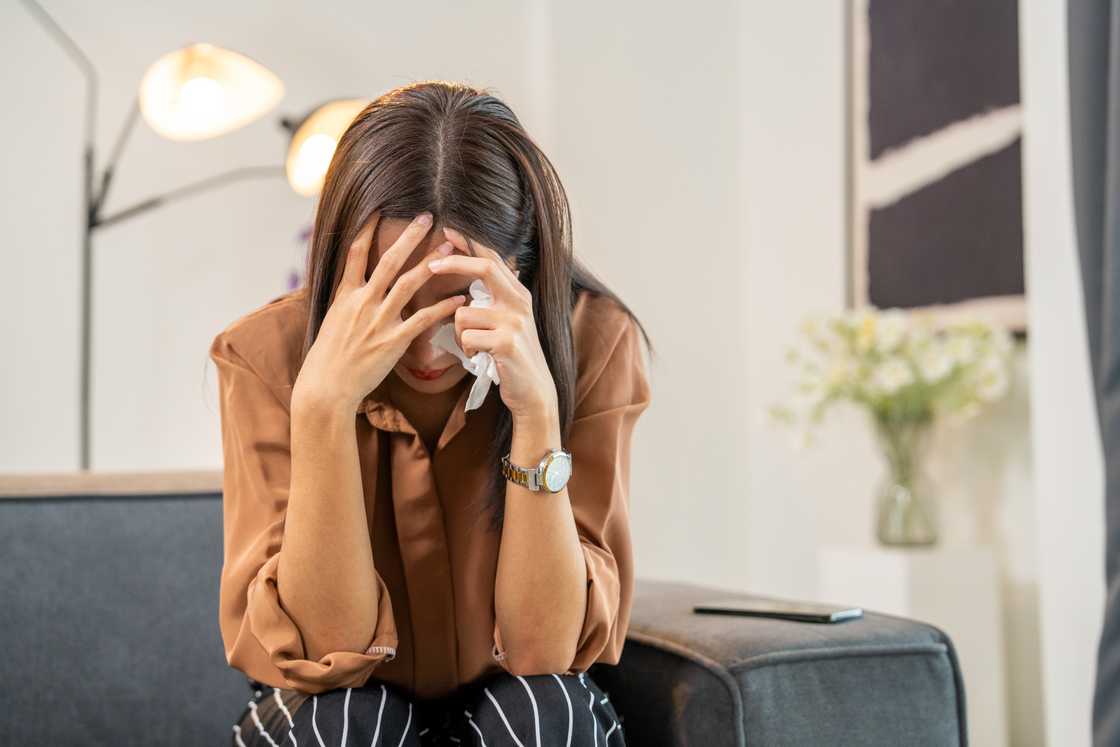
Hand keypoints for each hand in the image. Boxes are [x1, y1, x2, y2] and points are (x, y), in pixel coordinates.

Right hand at [293, 212, 467, 412]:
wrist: (326, 388)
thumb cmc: (328, 359)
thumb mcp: (332, 322)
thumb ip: (348, 303)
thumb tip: (356, 289)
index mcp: (344, 295)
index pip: (355, 253)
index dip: (367, 229)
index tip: (380, 209)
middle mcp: (361, 303)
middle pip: (387, 261)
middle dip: (408, 237)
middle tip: (427, 217)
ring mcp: (378, 321)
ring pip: (407, 284)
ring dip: (430, 264)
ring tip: (449, 248)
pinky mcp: (393, 341)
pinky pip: (423, 319)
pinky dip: (442, 308)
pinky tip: (459, 298)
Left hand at [428, 227, 557, 421]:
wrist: (533, 391)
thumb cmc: (513, 357)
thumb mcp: (509, 321)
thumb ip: (494, 298)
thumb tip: (472, 274)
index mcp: (518, 294)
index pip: (493, 259)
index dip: (469, 243)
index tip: (447, 230)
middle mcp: (520, 302)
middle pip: (485, 269)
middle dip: (453, 263)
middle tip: (430, 266)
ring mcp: (515, 322)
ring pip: (464, 313)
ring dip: (460, 333)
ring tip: (475, 347)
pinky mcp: (507, 343)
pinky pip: (467, 337)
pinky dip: (466, 349)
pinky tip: (480, 357)